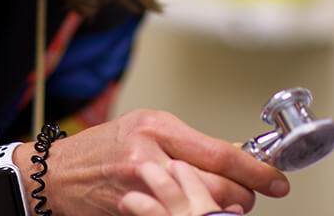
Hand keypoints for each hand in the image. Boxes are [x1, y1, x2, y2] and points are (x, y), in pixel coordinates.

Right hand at [37, 109, 288, 215]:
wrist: (56, 174)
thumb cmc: (101, 147)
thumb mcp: (145, 126)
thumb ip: (186, 142)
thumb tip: (231, 159)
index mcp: (157, 128)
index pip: (220, 154)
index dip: (255, 171)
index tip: (277, 180)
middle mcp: (149, 157)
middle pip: (218, 188)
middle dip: (243, 196)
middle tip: (250, 195)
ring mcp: (141, 190)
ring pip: (202, 210)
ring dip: (221, 212)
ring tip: (223, 206)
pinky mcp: (133, 212)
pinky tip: (194, 213)